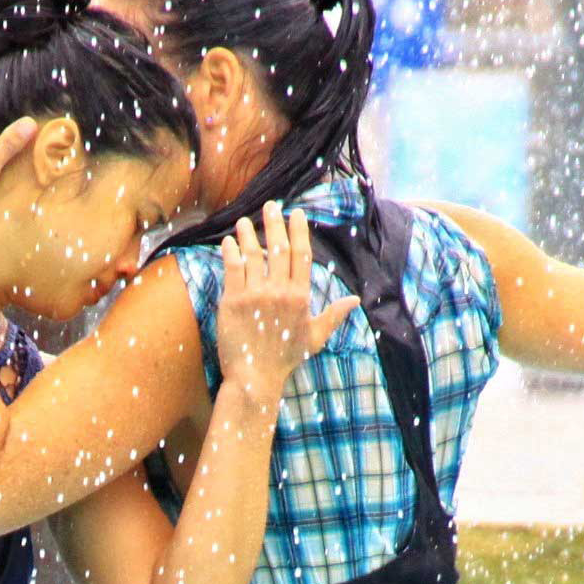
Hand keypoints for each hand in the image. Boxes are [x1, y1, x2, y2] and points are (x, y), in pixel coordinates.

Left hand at [216, 202, 354, 402]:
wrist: (255, 377)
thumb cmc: (286, 358)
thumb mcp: (315, 338)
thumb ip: (333, 315)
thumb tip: (354, 301)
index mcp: (300, 298)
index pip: (301, 256)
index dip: (298, 232)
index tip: (295, 215)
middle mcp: (279, 293)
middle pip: (279, 249)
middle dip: (275, 224)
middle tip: (270, 206)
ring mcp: (255, 296)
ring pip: (253, 255)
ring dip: (249, 234)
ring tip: (244, 220)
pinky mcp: (232, 302)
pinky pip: (232, 270)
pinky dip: (230, 253)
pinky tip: (229, 242)